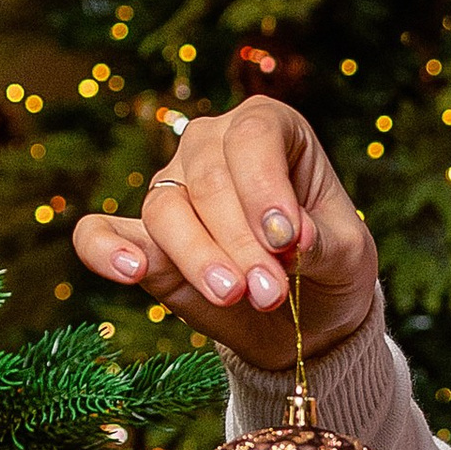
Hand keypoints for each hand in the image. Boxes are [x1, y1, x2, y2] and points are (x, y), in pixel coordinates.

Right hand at [68, 103, 381, 375]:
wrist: (306, 319)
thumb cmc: (329, 266)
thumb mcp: (349, 256)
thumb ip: (324, 244)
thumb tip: (294, 239)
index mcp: (269, 130)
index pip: (254, 136)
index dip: (264, 185)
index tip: (285, 238)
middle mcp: (213, 147)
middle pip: (209, 177)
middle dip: (240, 240)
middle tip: (270, 291)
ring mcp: (172, 189)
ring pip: (165, 209)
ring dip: (199, 256)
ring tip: (234, 294)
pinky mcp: (142, 239)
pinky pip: (101, 232)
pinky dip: (105, 248)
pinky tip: (128, 270)